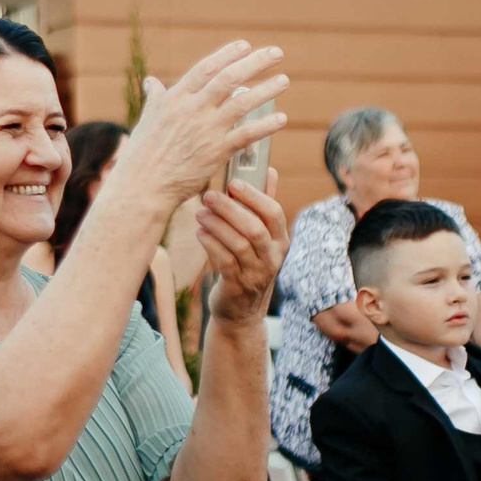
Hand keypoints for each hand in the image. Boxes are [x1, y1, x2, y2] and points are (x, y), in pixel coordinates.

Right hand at [110, 40, 289, 213]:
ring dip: (266, 90)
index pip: (206, 68)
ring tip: (284, 80)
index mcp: (175, 98)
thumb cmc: (142, 154)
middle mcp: (192, 109)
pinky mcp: (216, 152)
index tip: (245, 46)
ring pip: (242, 103)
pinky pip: (246, 135)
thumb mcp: (147, 118)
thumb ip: (155, 97)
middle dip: (255, 63)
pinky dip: (265, 126)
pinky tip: (281, 119)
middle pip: (229, 78)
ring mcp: (205, 130)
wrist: (143, 185)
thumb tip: (151, 81)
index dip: (227, 55)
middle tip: (277, 53)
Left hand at [200, 174, 288, 323]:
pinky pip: (224, 261)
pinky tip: (200, 233)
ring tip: (200, 213)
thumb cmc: (249, 264)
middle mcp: (272, 257)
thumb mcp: (262, 239)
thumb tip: (269, 169)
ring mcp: (256, 274)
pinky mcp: (237, 286)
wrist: (241, 311)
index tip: (233, 183)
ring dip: (216, 225)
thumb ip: (263, 205)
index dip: (254, 196)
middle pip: (254, 228)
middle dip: (230, 209)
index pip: (274, 213)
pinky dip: (210, 244)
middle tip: (209, 196)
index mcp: (280, 241)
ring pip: (238, 244)